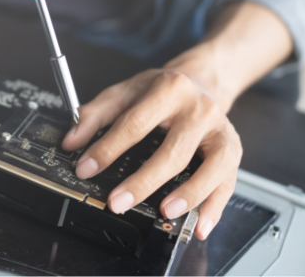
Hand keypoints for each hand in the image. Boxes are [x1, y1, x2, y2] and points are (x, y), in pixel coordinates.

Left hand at [60, 61, 241, 240]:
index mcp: (170, 89)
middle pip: (173, 151)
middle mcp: (200, 110)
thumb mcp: (125, 91)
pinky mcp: (233, 150)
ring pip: (210, 167)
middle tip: (118, 202)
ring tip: (164, 212)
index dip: (109, 147)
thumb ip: (94, 114)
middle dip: (144, 182)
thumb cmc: (163, 89)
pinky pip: (228, 182)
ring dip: (188, 194)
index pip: (136, 122)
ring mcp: (220, 131)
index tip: (87, 168)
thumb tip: (71, 140)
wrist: (203, 80)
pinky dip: (215, 207)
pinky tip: (200, 225)